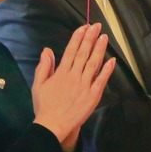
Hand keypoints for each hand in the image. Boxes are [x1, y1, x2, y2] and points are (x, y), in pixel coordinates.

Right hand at [34, 24, 114, 151]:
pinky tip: (112, 60)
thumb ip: (44, 66)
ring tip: (104, 37)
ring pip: (93, 64)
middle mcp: (74, 76)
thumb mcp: (38, 85)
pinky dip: (107, 70)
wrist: (53, 125)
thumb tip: (47, 50)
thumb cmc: (44, 106)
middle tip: (97, 26)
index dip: (78, 38)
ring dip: (99, 49)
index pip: (71, 51)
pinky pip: (101, 80)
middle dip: (90, 38)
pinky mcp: (93, 96)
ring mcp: (84, 85)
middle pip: (83, 54)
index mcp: (61, 73)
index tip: (84, 27)